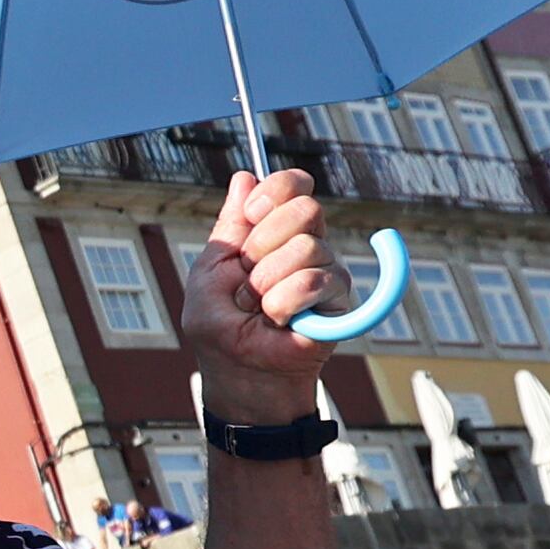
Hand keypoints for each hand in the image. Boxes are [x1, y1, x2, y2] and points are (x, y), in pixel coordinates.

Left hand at [178, 166, 335, 417]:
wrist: (237, 371)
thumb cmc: (219, 326)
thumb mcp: (209, 271)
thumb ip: (229, 226)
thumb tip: (245, 178)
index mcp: (274, 231)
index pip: (294, 186)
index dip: (277, 191)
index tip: (251, 214)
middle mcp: (307, 245)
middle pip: (306, 209)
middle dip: (263, 244)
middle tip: (248, 278)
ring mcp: (327, 271)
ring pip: (308, 249)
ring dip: (267, 285)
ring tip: (260, 309)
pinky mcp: (339, 301)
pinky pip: (316, 283)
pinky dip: (286, 304)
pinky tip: (281, 319)